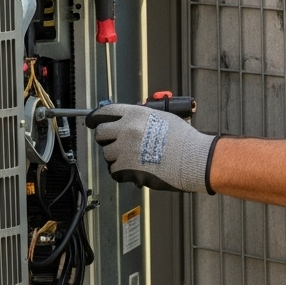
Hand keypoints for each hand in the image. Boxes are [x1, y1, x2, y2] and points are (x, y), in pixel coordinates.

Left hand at [86, 103, 217, 192]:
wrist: (193, 159)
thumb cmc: (184, 140)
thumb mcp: (163, 117)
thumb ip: (142, 117)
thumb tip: (130, 120)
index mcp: (135, 114)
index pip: (105, 112)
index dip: (96, 118)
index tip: (92, 122)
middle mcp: (127, 130)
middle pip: (101, 134)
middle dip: (107, 139)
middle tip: (117, 143)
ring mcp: (126, 149)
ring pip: (107, 154)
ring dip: (116, 157)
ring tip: (134, 158)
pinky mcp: (127, 168)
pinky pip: (114, 170)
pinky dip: (121, 172)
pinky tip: (134, 169)